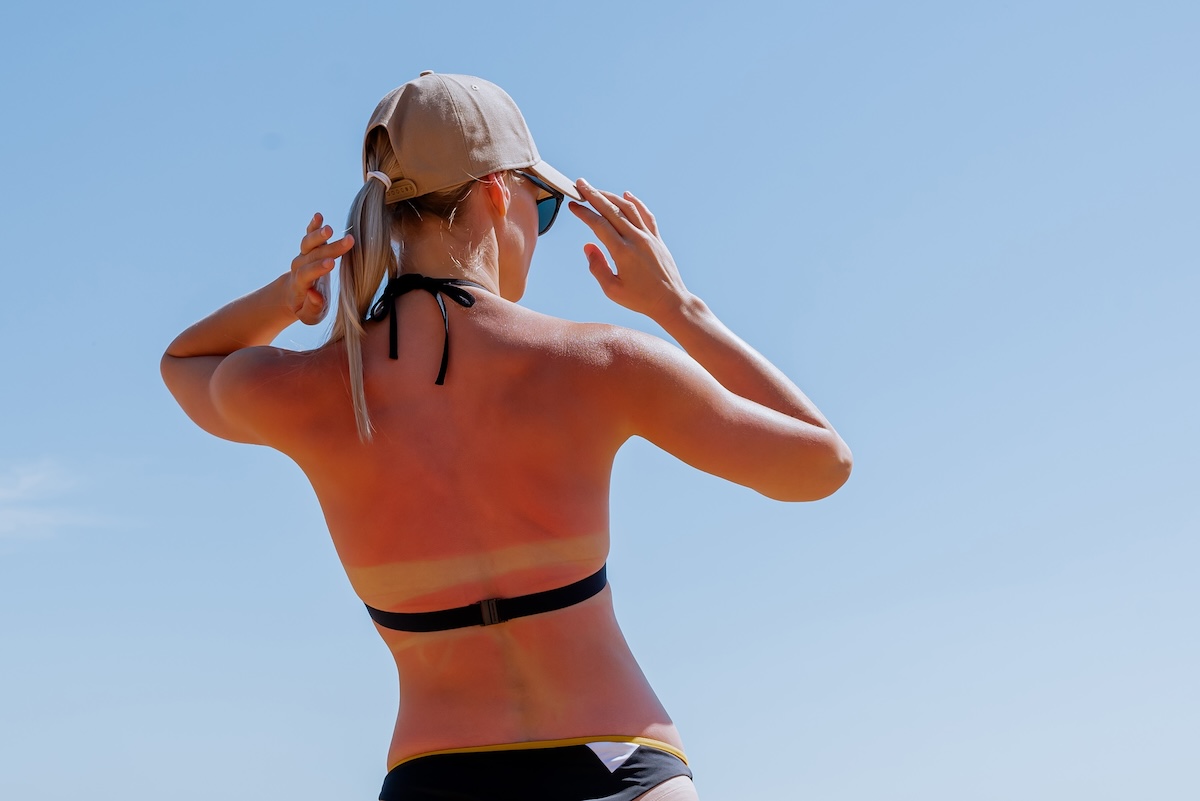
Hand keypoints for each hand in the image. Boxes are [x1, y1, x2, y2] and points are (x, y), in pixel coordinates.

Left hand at [286, 213, 353, 324]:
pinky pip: (309, 235)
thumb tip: (313, 293)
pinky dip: (313, 225)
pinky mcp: (308, 249)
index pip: (307, 274)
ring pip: (309, 244)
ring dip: (319, 235)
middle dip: (331, 248)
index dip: (318, 269)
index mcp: (300, 284)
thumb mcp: (310, 316)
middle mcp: (299, 267)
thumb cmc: (306, 307)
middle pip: (313, 256)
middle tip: (349, 241)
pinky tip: (319, 216)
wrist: (294, 295)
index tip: (332, 264)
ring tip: (330, 228)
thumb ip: (312, 307)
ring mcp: (303, 256)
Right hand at [568, 178, 690, 319]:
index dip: (584, 213)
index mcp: (623, 252)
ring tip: (597, 190)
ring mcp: (649, 237)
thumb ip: (597, 267)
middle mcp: (636, 239)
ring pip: (628, 208)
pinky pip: (646, 215)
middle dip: (594, 195)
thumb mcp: (612, 290)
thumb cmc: (640, 299)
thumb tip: (588, 246)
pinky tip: (626, 194)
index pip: (599, 225)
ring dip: (611, 196)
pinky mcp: (657, 239)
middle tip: (580, 184)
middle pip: (612, 210)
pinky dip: (635, 202)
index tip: (573, 205)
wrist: (671, 301)